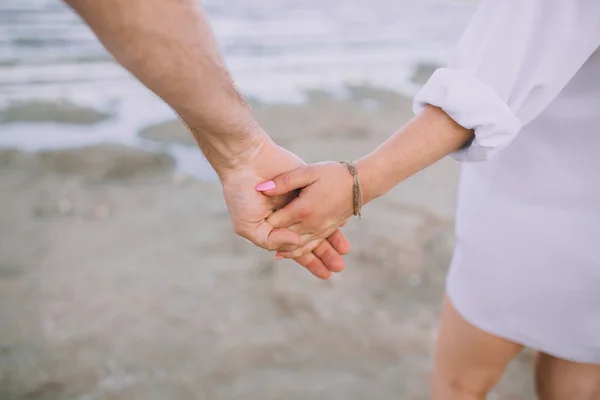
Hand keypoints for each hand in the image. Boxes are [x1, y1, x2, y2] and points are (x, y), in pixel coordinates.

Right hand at [219, 140, 350, 278]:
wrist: (244, 162)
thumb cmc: (240, 196)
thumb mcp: (248, 226)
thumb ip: (270, 240)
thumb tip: (298, 242)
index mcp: (272, 228)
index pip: (295, 248)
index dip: (309, 260)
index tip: (325, 273)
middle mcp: (287, 216)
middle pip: (310, 239)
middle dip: (324, 254)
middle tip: (339, 267)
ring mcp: (296, 200)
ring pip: (318, 223)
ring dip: (331, 238)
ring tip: (344, 251)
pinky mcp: (304, 185)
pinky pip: (321, 201)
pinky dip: (330, 212)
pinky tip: (342, 223)